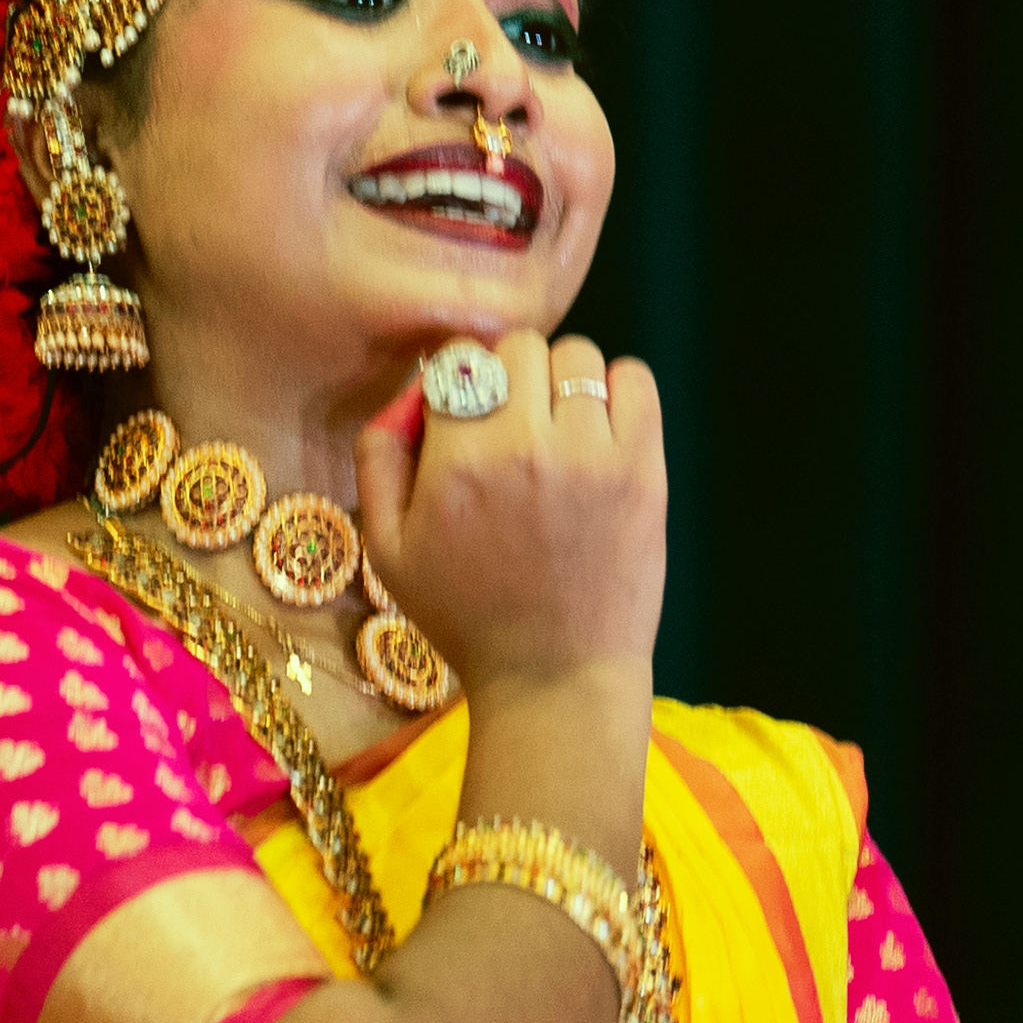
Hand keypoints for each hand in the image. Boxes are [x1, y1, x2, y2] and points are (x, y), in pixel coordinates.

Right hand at [353, 329, 665, 702]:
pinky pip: (635, 381)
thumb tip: (405, 394)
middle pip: (520, 346)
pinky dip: (620, 391)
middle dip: (511, 375)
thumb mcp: (389, 550)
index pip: (459, 359)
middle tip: (513, 424)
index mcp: (458, 461)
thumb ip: (379, 460)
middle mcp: (526, 446)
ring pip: (579, 357)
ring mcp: (593, 455)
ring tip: (559, 431)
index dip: (460, 379)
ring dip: (564, 383)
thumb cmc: (466, 617)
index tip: (468, 412)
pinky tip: (601, 431)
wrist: (555, 676)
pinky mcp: (643, 470)